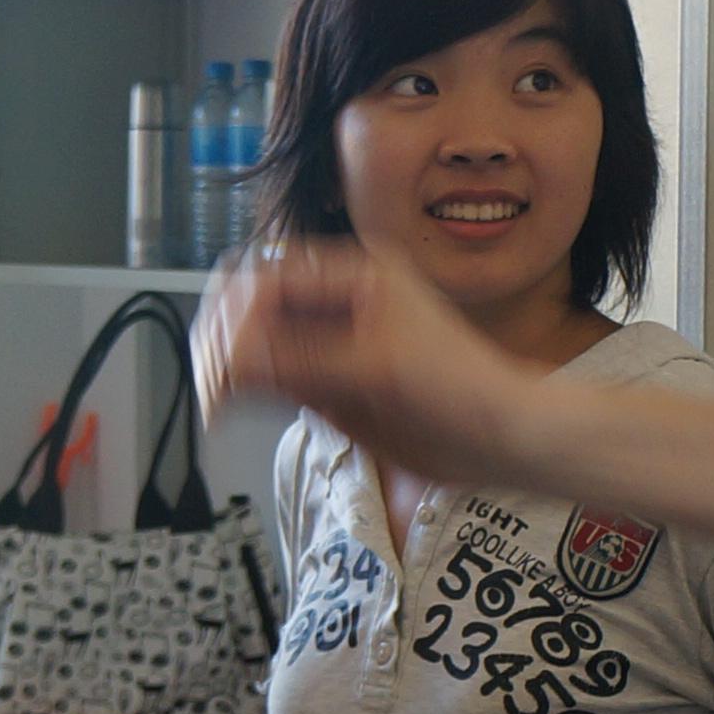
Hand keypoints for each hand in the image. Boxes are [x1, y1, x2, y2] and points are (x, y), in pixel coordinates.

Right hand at [198, 237, 525, 481]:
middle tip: (212, 380)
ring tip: (217, 399)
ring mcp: (331, 341)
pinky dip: (245, 388)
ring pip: (254, 340)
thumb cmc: (465, 390)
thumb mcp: (379, 370)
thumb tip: (238, 359)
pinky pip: (270, 375)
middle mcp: (339, 301)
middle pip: (253, 304)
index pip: (269, 277)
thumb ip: (305, 362)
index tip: (225, 358)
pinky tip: (233, 406)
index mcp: (356, 274)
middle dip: (223, 338)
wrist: (501, 438)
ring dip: (227, 365)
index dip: (238, 316)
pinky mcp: (328, 381)